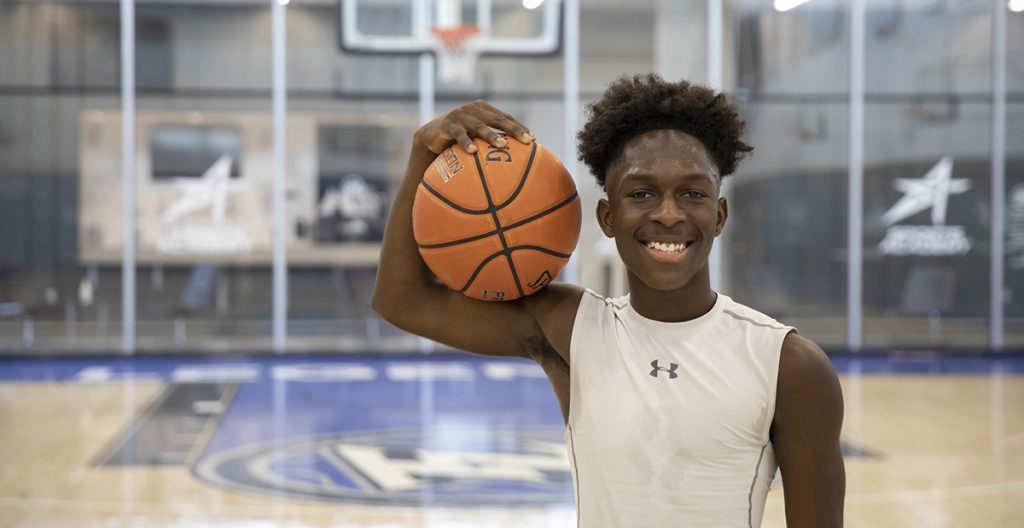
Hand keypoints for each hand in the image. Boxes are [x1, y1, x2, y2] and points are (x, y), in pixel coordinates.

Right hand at [414, 100, 534, 154]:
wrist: (430, 136)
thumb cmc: (458, 140)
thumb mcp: (476, 138)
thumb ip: (492, 143)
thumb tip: (517, 162)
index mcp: (484, 110)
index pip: (506, 118)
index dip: (520, 127)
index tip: (534, 139)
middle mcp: (473, 109)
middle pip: (498, 119)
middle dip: (514, 130)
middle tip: (527, 141)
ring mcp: (460, 115)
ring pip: (479, 126)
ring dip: (491, 135)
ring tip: (503, 145)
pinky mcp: (447, 124)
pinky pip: (458, 134)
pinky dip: (466, 142)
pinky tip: (473, 151)